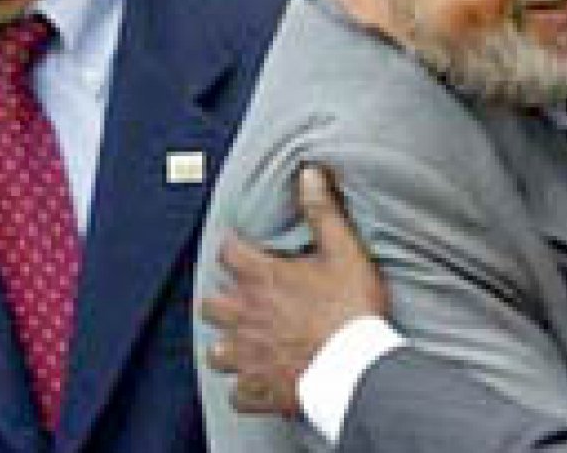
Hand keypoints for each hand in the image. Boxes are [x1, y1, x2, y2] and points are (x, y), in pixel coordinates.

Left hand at [201, 165, 389, 415]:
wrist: (356, 368)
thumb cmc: (351, 308)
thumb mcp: (345, 250)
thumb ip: (323, 211)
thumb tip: (310, 173)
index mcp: (261, 279)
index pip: (228, 252)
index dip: (233, 247)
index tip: (240, 247)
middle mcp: (244, 317)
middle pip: (210, 305)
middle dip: (222, 301)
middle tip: (241, 299)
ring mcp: (247, 357)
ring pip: (216, 352)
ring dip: (228, 346)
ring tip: (244, 342)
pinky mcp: (258, 390)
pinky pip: (238, 394)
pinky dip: (245, 388)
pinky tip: (257, 383)